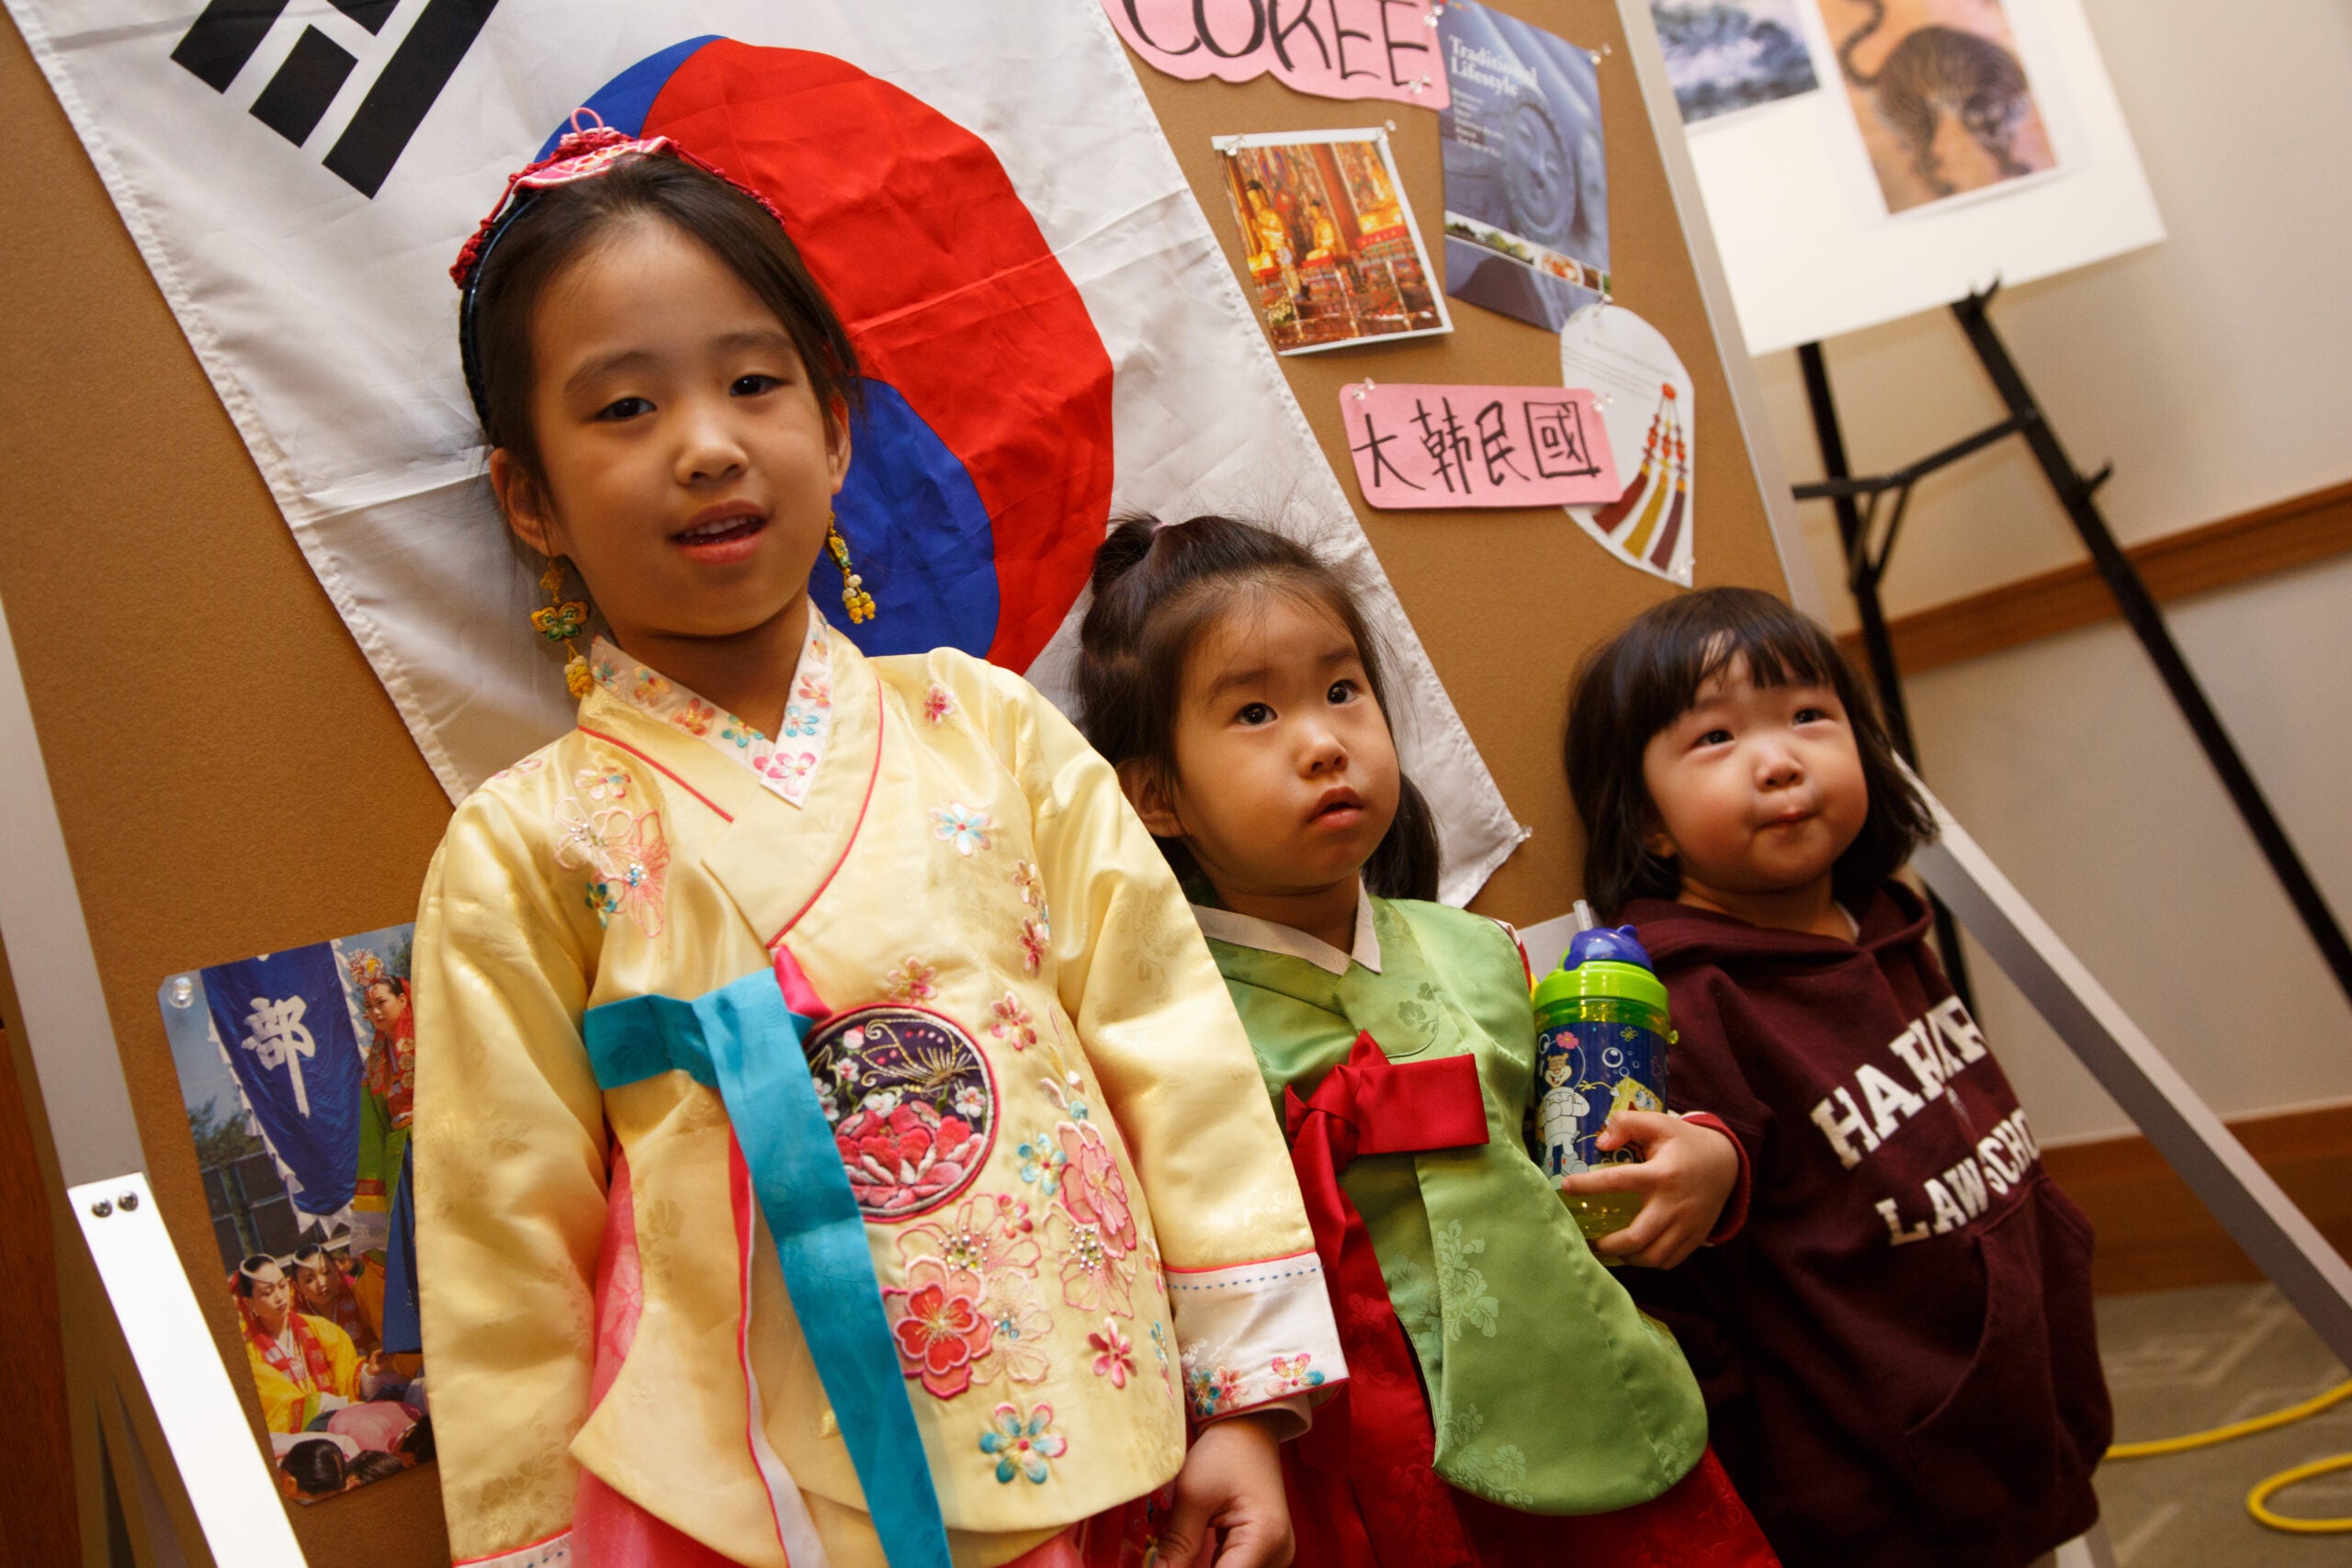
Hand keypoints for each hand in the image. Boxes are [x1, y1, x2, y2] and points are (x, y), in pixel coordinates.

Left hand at [1158, 1410, 1292, 1566]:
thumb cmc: (1223, 1452)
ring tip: (1177, 1554)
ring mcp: (1275, 1555)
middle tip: (1167, 1558)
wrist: (1249, 1429)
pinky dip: (1211, 1567)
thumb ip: (1177, 1544)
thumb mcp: (1194, 1494)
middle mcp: (1278, 1554)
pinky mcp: (1265, 1552)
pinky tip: (1188, 1559)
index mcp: (1264, 1539)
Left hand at [1557, 1111, 1738, 1268]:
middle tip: (1590, 1240)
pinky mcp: (1695, 1237)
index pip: (1617, 1181)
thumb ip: (1627, 1124)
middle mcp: (1673, 1204)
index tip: (1564, 1187)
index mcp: (1660, 1174)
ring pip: (1653, 1257)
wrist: (1727, 1164)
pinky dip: (1648, 1261)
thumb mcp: (1659, 1123)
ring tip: (1610, 1248)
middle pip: (1637, 1238)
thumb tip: (1601, 1143)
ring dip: (1627, 1257)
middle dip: (1608, 1245)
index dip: (1587, 1185)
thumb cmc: (1684, 1143)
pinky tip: (1635, 1252)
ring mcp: (1686, 1225)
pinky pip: (1669, 1261)